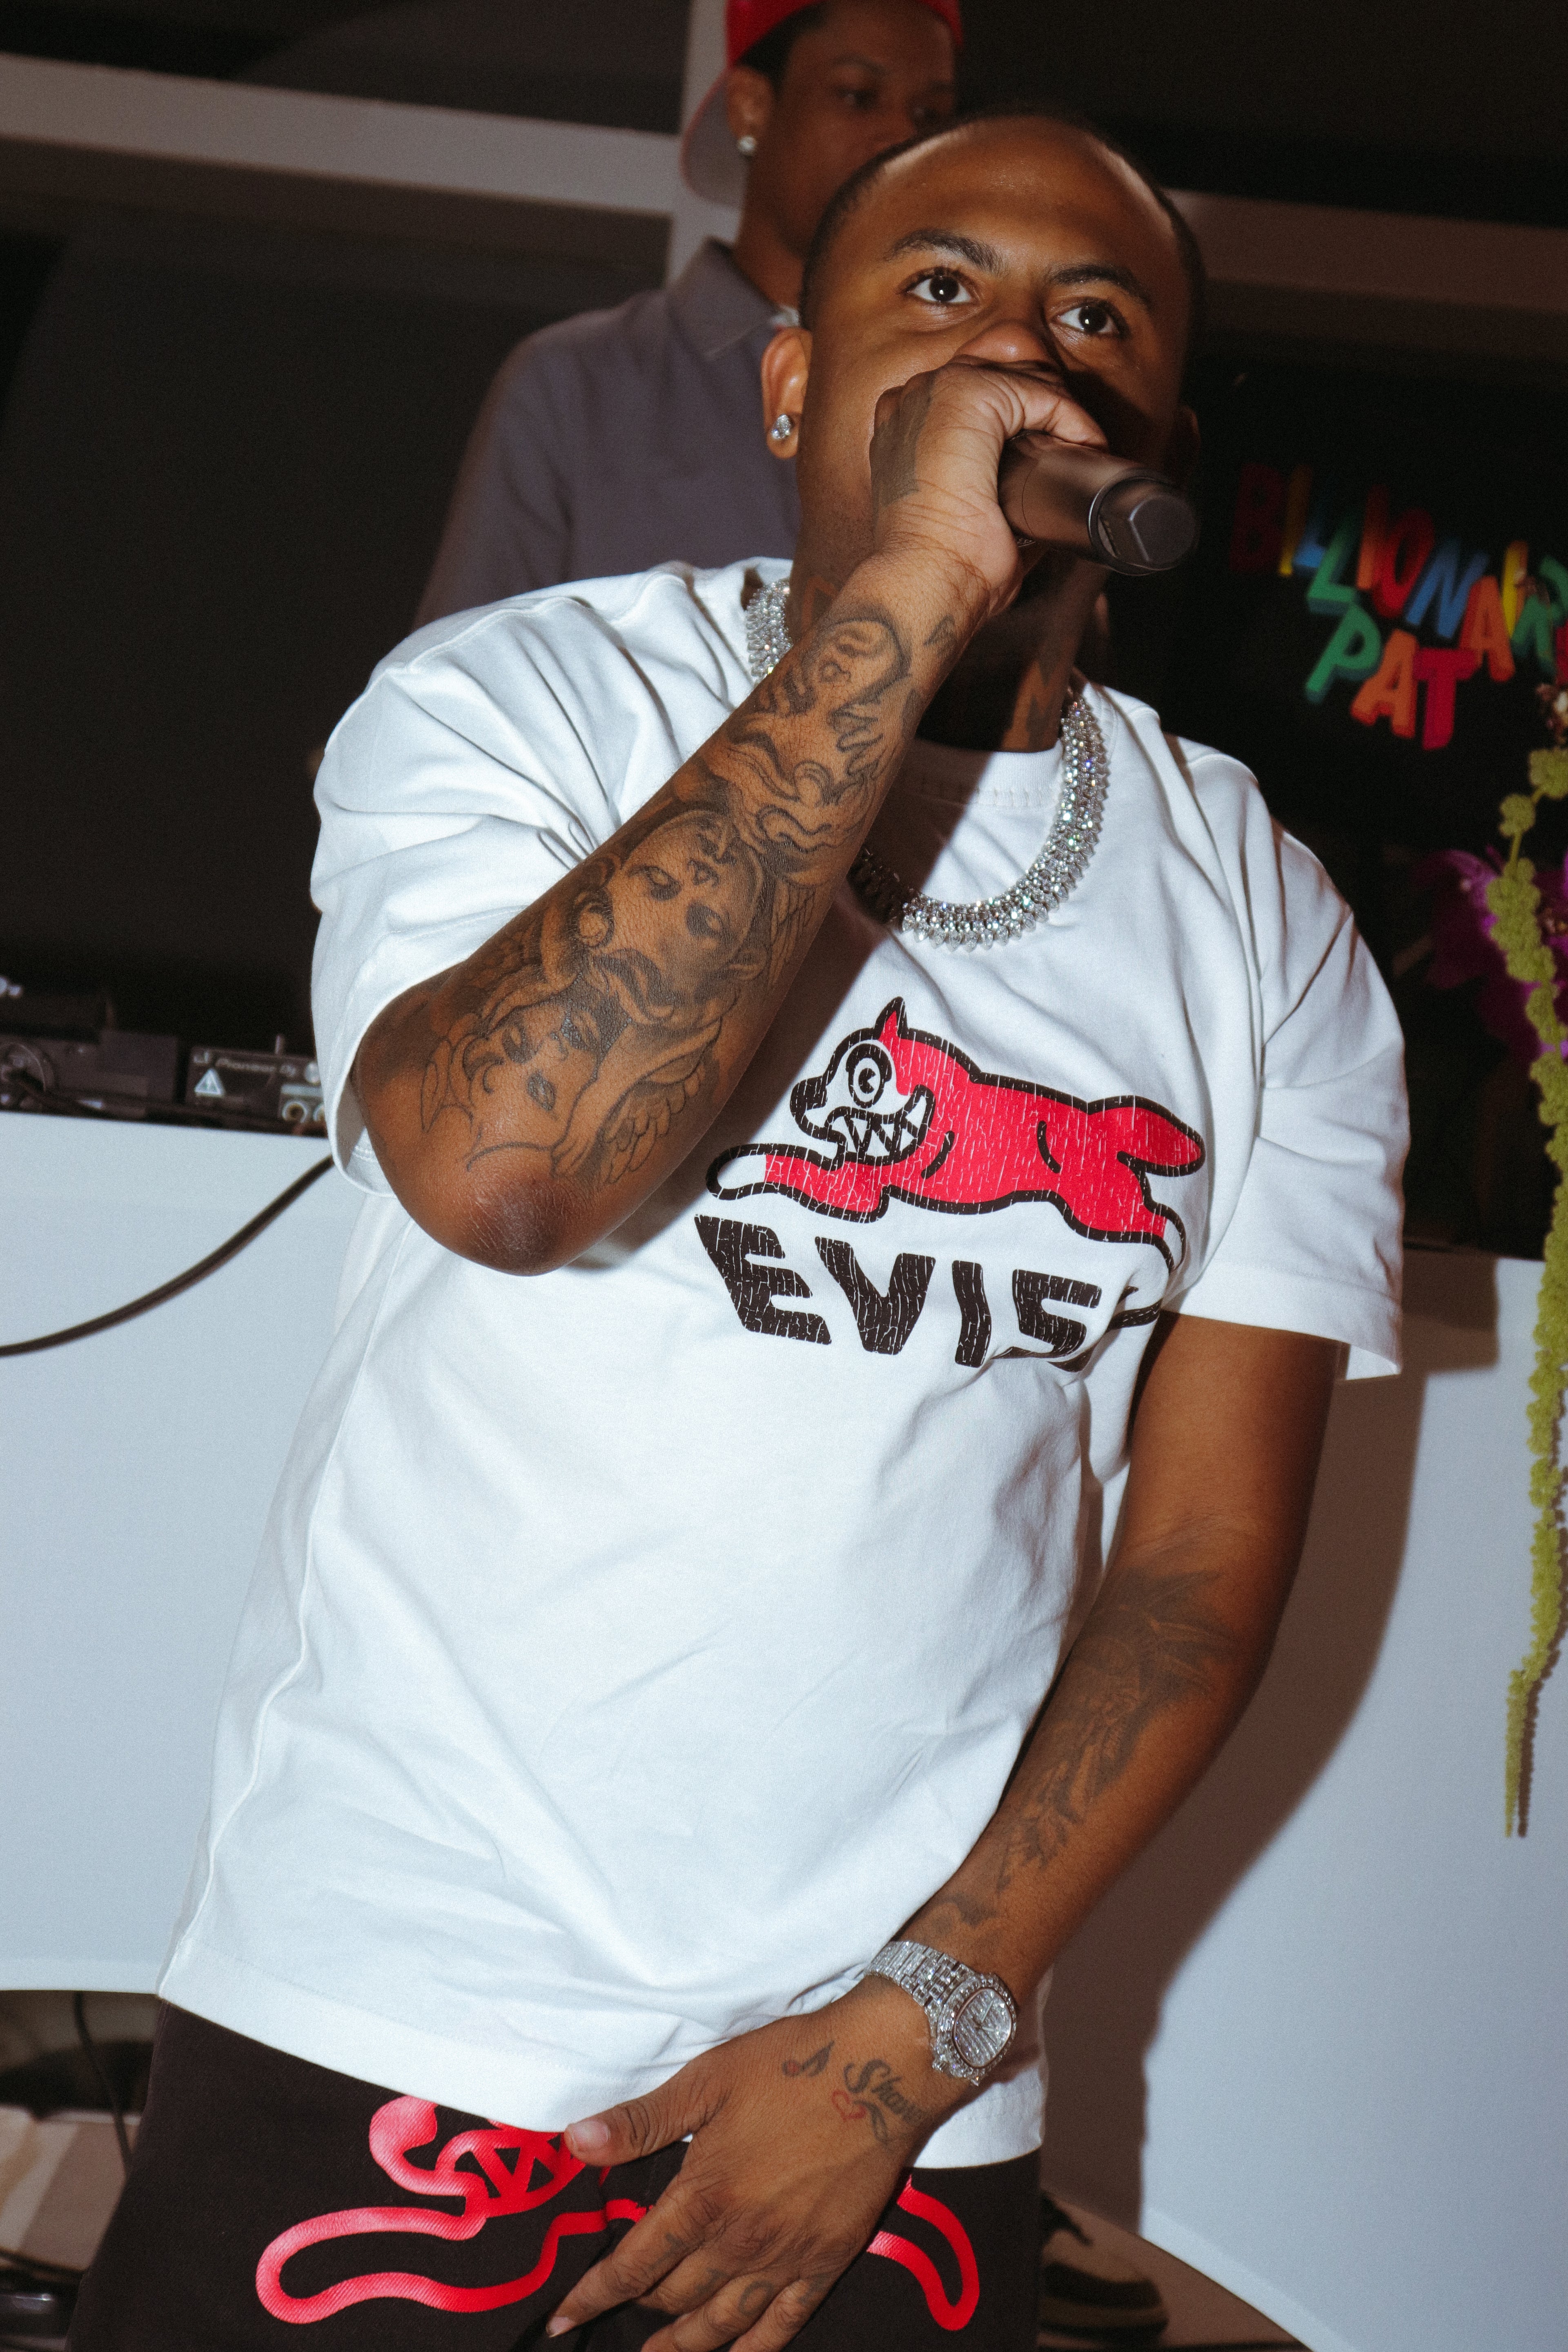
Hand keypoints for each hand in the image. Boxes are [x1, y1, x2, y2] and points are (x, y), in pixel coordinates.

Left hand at [544, 1978, 966, 2349]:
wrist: (881, 2069)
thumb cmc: (790, 2065)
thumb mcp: (706, 2080)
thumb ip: (640, 2121)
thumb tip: (576, 2142)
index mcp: (703, 2197)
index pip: (632, 2265)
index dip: (592, 2294)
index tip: (562, 2317)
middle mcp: (739, 2241)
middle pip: (673, 2295)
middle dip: (638, 2307)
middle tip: (616, 2309)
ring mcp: (785, 2258)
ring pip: (721, 2323)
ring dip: (684, 2344)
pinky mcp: (826, 2261)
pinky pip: (783, 2325)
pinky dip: (751, 2350)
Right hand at [866, 361, 1106, 622]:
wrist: (925, 578)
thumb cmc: (939, 565)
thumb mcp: (953, 516)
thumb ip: (982, 490)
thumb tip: (1037, 502)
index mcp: (901, 425)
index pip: (972, 392)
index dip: (1018, 417)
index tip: (1049, 453)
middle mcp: (911, 398)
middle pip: (998, 375)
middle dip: (1041, 408)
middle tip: (1071, 450)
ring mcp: (935, 389)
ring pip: (1021, 378)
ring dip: (1059, 412)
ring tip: (1082, 451)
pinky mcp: (969, 395)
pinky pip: (1041, 392)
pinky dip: (1072, 418)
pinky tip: (1083, 447)